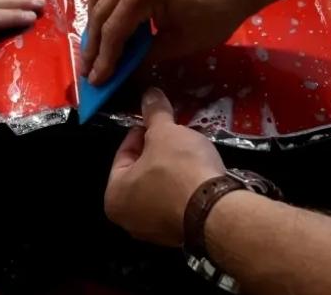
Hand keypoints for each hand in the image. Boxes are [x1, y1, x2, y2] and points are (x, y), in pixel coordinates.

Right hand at [82, 0, 256, 83]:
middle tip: (90, 71)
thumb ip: (148, 55)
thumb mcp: (184, 41)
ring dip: (94, 22)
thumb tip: (125, 70)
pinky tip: (107, 23)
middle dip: (94, 45)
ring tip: (96, 49)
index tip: (97, 82)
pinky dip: (104, 4)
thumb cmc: (218, 10)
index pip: (115, 29)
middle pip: (101, 12)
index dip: (105, 59)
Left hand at [104, 88, 224, 246]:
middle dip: (159, 151)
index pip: (124, 154)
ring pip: (161, 188)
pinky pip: (178, 203)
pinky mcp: (180, 235)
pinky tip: (198, 172)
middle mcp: (129, 219)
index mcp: (114, 196)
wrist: (216, 210)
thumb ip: (155, 114)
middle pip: (142, 173)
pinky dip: (185, 187)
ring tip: (189, 150)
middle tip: (175, 135)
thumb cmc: (179, 169)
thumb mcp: (165, 133)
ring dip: (173, 168)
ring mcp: (155, 231)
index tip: (157, 122)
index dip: (142, 132)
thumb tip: (149, 94)